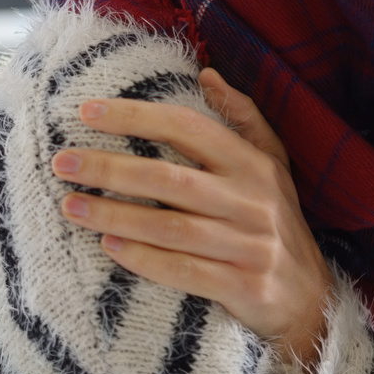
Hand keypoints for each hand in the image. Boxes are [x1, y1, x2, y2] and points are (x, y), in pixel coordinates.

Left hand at [50, 68, 334, 367]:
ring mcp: (251, 245)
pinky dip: (144, 259)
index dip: (137, 117)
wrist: (310, 297)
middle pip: (171, 179)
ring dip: (116, 216)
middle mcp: (254, 201)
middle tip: (63, 163)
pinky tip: (109, 248)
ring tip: (70, 206)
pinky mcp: (244, 286)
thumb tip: (208, 75)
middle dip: (112, 169)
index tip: (87, 112)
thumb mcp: (273, 165)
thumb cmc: (277, 221)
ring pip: (171, 227)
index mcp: (255, 164)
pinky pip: (184, 271)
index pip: (189, 128)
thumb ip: (244, 118)